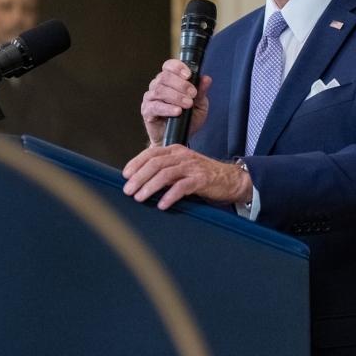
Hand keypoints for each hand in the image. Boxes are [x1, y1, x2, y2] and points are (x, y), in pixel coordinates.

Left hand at [122, 145, 251, 210]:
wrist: (230, 179)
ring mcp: (192, 167)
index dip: (136, 163)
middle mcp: (183, 156)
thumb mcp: (181, 168)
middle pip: (155, 163)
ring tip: (140, 198)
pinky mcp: (201, 179)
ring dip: (150, 186)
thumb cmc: (203, 175)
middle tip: (128, 190)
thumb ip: (165, 170)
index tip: (125, 175)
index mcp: (176, 151)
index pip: (151, 153)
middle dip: (139, 177)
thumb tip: (140, 181)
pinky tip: (162, 204)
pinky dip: (169, 196)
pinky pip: (182, 187)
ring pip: (166, 174)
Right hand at [140, 59, 212, 145]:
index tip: (189, 75)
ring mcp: (150, 98)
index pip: (169, 66)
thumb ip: (201, 91)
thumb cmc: (188, 119)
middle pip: (165, 77)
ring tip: (187, 104)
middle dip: (181, 84)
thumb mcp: (200, 104)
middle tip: (193, 94)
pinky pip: (154, 106)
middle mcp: (158, 85)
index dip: (177, 67)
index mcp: (170, 80)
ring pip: (159, 90)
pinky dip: (167, 108)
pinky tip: (177, 111)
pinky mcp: (147, 111)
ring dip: (176, 96)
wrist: (179, 138)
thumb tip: (206, 79)